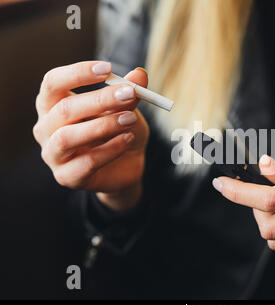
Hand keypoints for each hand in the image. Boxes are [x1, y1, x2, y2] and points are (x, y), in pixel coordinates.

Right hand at [33, 61, 149, 210]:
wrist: (126, 165)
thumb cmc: (118, 130)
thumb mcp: (126, 108)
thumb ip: (129, 92)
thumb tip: (139, 74)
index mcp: (52, 104)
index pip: (53, 82)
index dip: (78, 73)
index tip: (107, 68)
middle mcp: (45, 128)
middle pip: (64, 109)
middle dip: (99, 100)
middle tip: (129, 94)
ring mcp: (53, 154)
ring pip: (68, 137)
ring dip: (103, 126)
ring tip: (130, 119)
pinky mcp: (67, 177)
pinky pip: (86, 162)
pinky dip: (110, 149)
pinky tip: (128, 139)